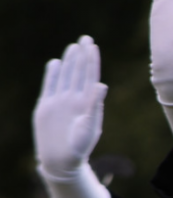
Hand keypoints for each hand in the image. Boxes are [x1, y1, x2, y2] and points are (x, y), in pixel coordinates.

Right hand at [34, 36, 106, 179]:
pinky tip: (55, 63)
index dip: (92, 61)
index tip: (93, 46)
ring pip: (65, 76)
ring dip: (69, 62)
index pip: (90, 76)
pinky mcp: (46, 105)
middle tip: (86, 38)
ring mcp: (60, 101)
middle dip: (82, 56)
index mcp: (88, 103)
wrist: (62, 159)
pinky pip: (50, 85)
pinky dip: (52, 74)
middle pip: (78, 72)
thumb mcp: (90, 126)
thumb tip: (101, 85)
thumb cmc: (80, 147)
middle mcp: (75, 99)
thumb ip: (95, 105)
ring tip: (73, 47)